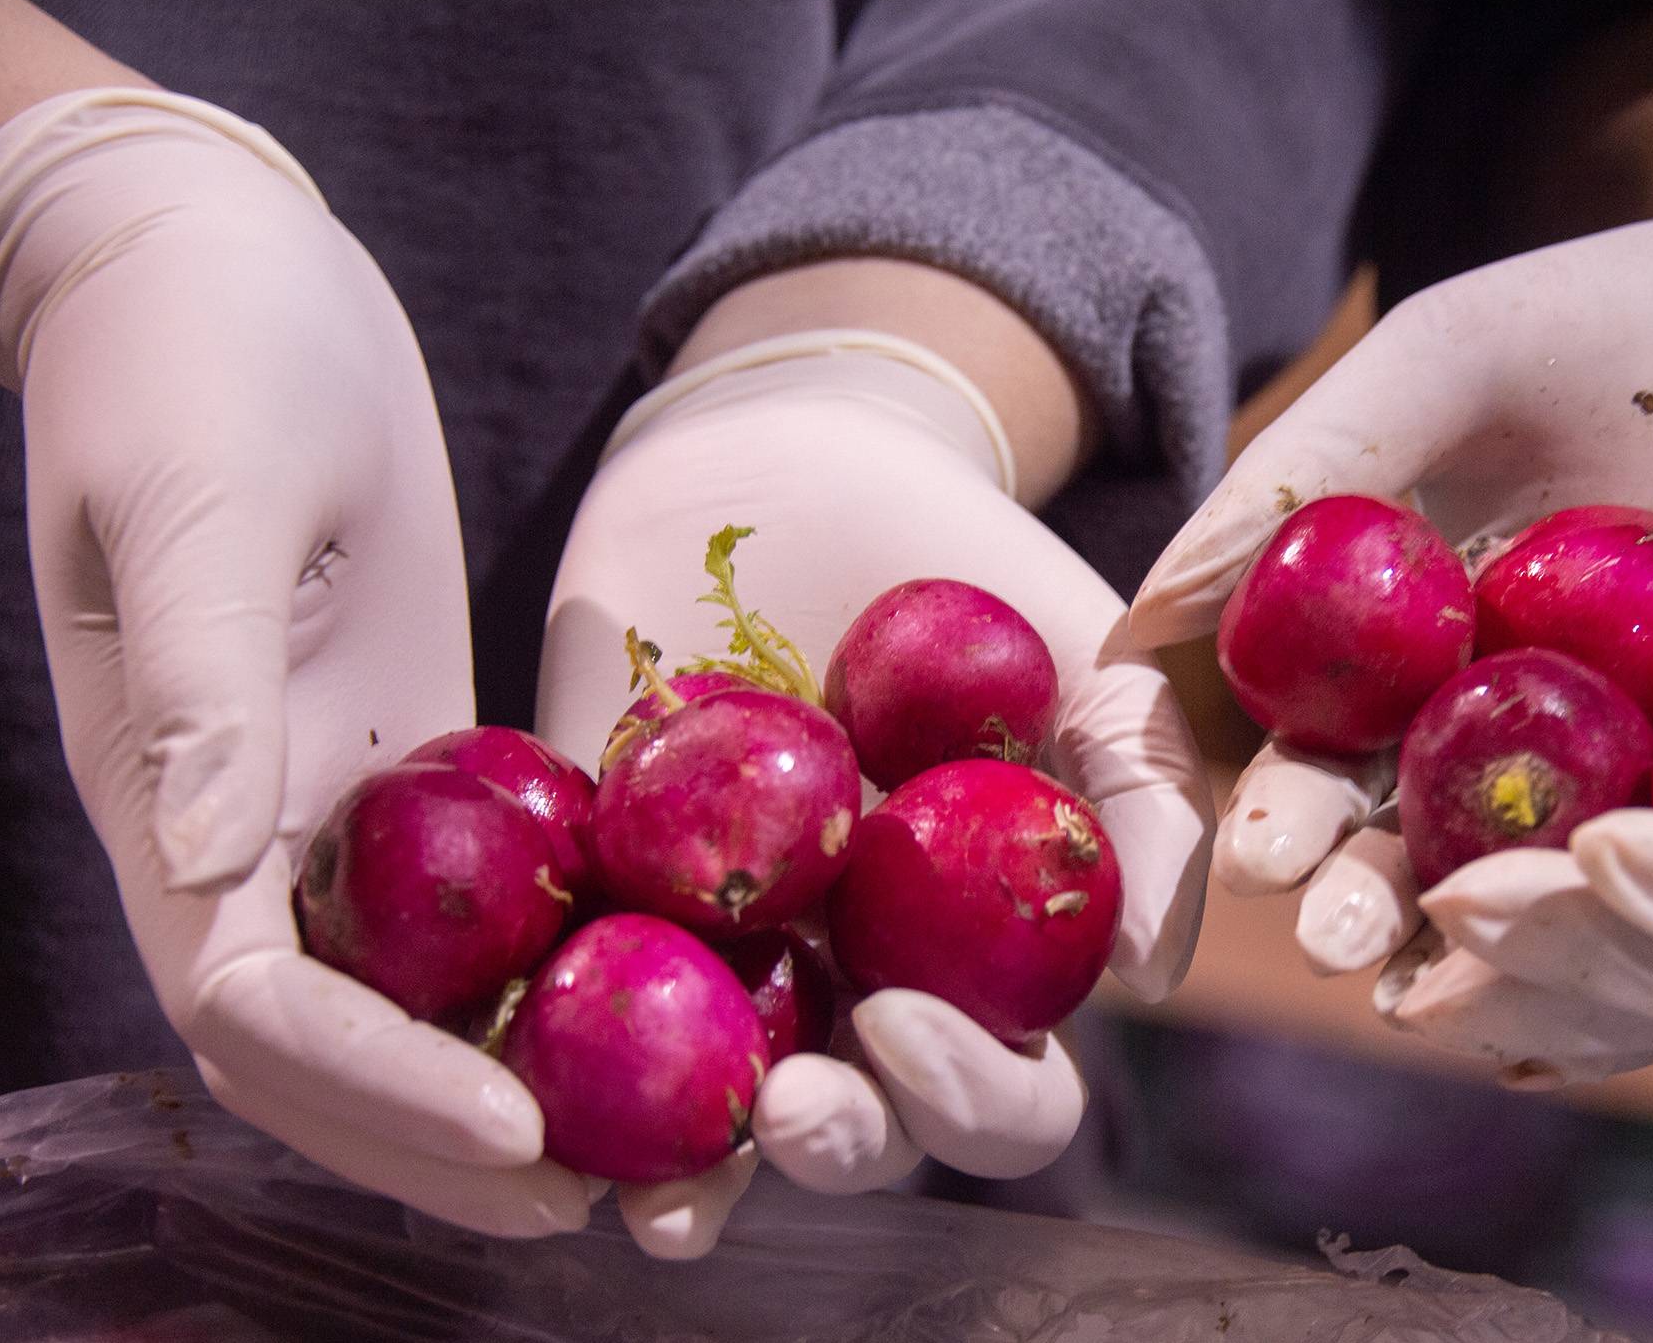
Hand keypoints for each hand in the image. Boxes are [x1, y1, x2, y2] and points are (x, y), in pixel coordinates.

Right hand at [0, 92, 590, 1230]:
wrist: (219, 262)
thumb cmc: (189, 354)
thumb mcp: (192, 504)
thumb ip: (197, 685)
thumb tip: (208, 866)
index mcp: (166, 802)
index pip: (260, 1012)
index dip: (380, 1091)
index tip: (524, 1134)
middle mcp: (243, 834)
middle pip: (339, 1051)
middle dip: (456, 1141)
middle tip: (617, 1195)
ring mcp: (332, 803)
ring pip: (414, 995)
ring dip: (518, 1079)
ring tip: (661, 1140)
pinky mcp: (414, 753)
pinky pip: (482, 896)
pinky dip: (555, 967)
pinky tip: (673, 994)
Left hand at [536, 332, 1211, 1255]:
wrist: (782, 454)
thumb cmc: (961, 562)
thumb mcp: (1085, 651)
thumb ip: (1144, 788)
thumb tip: (1143, 973)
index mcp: (977, 965)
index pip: (1002, 1095)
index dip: (969, 1099)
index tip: (901, 1023)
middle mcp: (848, 991)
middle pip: (856, 1134)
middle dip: (830, 1148)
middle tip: (787, 1108)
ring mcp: (713, 963)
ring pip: (703, 1123)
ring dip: (685, 1176)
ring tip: (653, 1199)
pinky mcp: (584, 907)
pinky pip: (552, 1013)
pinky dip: (531, 1064)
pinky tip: (508, 1080)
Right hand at [1127, 163, 1652, 981]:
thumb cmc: (1632, 315)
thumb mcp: (1457, 359)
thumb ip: (1310, 467)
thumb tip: (1145, 615)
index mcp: (1405, 658)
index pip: (1311, 756)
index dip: (1272, 811)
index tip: (1247, 855)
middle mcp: (1506, 739)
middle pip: (1413, 844)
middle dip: (1361, 897)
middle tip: (1333, 931)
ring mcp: (1640, 779)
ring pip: (1553, 890)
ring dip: (1497, 943)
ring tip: (1452, 975)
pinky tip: (1634, 971)